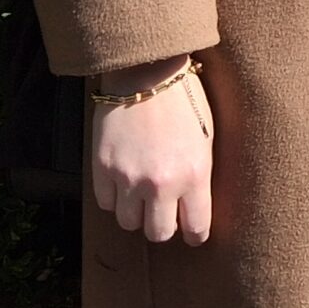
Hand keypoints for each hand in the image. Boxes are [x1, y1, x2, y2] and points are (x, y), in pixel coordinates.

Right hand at [90, 59, 213, 244]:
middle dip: (163, 227)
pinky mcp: (102, 169)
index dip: (196, 234)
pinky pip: (106, 204)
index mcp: (194, 174)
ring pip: (128, 223)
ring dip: (136, 213)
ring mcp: (128, 178)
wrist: (146, 74)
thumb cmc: (184, 101)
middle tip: (165, 214)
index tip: (194, 234)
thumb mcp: (206, 137)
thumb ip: (199, 175)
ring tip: (143, 195)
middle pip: (157, 233)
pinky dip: (115, 198)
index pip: (196, 226)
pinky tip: (124, 182)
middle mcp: (160, 183)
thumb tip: (194, 205)